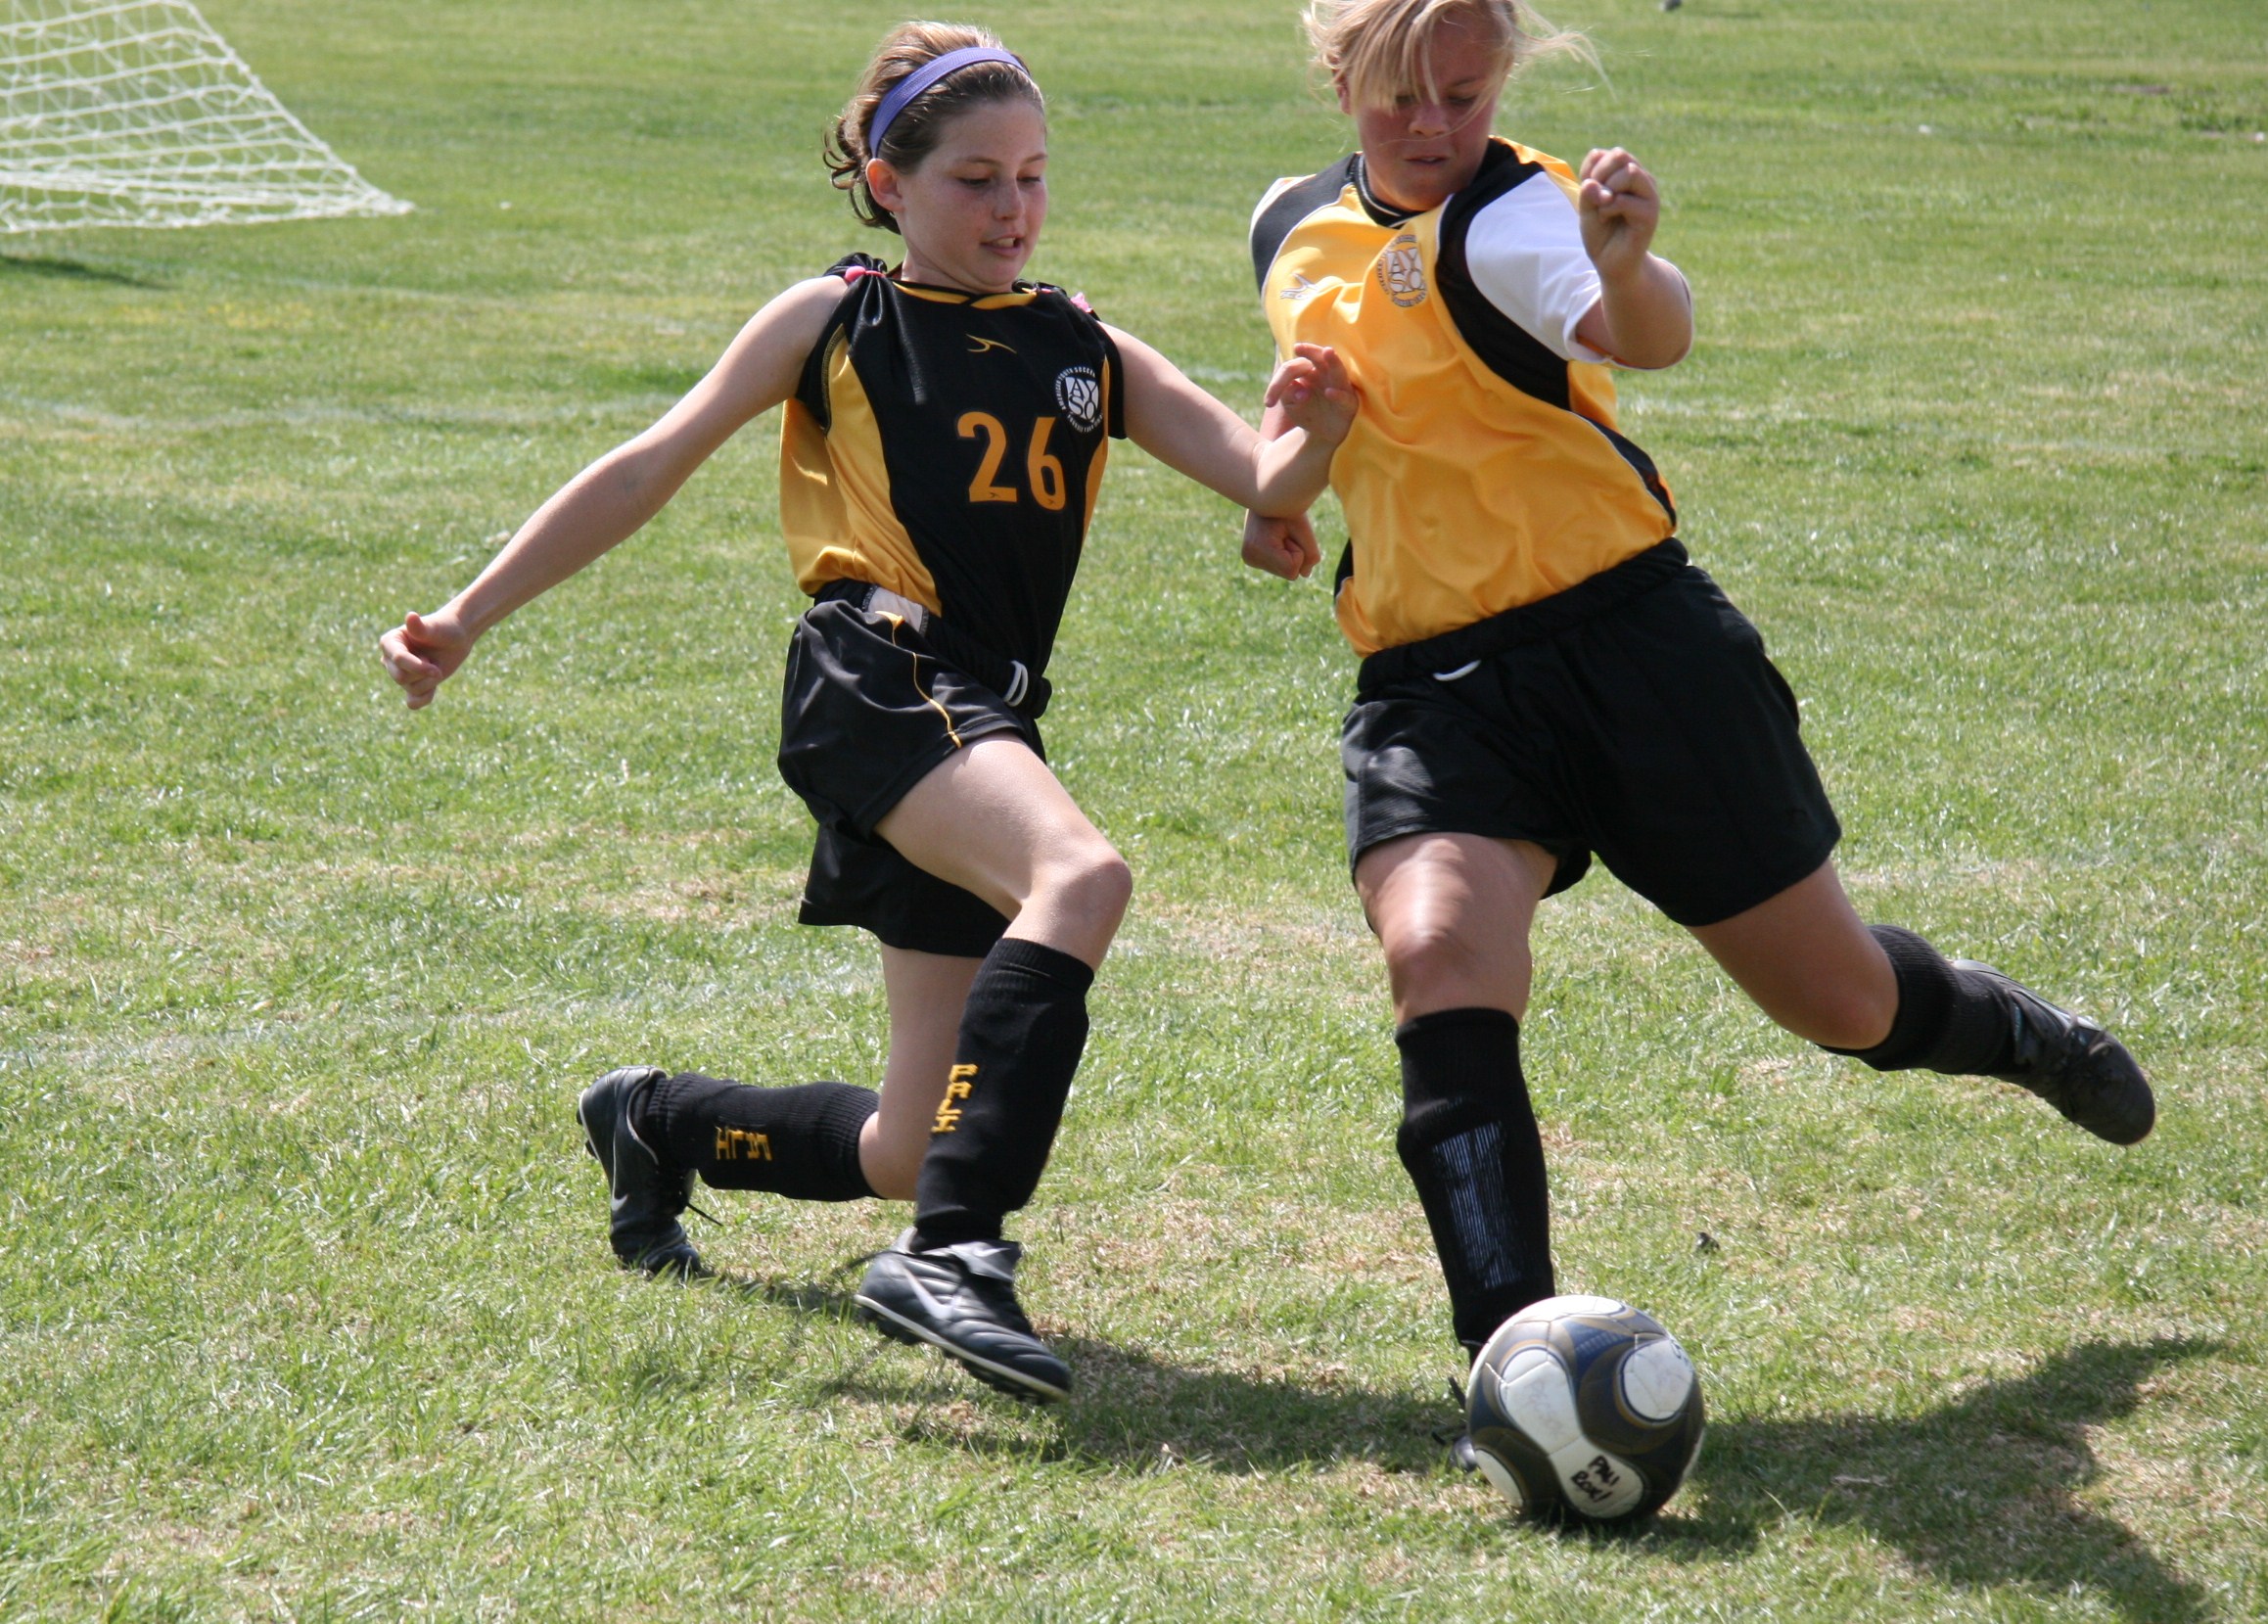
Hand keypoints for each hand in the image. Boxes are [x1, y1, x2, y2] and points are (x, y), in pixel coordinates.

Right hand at [379, 608, 473, 708]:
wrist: (457, 638)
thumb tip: (410, 616)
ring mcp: (401, 673)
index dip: (417, 666)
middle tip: (435, 664)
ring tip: (435, 668)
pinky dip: (424, 699)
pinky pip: (412, 702)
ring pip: (411, 689)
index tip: (433, 664)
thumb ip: (420, 627)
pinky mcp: (413, 685)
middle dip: (423, 673)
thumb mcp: (434, 628)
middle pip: (400, 678)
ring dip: (430, 682)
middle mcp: (390, 659)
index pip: (398, 660)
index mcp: (390, 642)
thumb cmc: (445, 628)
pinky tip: (433, 689)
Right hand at [1242, 510, 1320, 579]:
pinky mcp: (1250, 558)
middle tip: (1285, 532)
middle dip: (1293, 554)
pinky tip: (1274, 538)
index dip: (1299, 553)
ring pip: (1283, 571)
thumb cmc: (1286, 507)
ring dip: (1288, 554)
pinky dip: (1282, 554)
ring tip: (1279, 533)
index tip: (1290, 533)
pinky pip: (1277, 566)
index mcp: (1258, 549)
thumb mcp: (1303, 527)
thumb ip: (1310, 554)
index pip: (1292, 571)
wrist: (1266, 494)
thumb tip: (1305, 574)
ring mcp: (1248, 558)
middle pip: (1287, 573)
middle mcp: (1249, 557)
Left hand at [1263, 342, 1356, 446]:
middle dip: (1310, 351)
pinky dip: (1338, 394)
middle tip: (1298, 347)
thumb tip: (1301, 391)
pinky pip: (1345, 397)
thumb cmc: (1305, 411)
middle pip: (1318, 357)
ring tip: (1328, 351)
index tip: (1268, 403)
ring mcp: (1339, 386)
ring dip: (1334, 361)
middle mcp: (1325, 373)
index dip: (1277, 384)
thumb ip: (1289, 395)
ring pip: (1337, 370)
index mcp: (1307, 370)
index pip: (1291, 369)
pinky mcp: (1349, 403)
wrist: (1321, 433)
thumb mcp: (1290, 404)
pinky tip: (1329, 392)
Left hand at [1577, 147, 1661, 280]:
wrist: (1611, 264)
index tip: (1588, 187)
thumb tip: (1593, 183)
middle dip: (1599, 173)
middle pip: (1621, 155)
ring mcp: (1649, 196)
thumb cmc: (1601, 233)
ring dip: (1607, 188)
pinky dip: (1608, 208)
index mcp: (1628, 174)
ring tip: (1603, 205)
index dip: (1591, 168)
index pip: (1608, 153)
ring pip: (1630, 171)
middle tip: (1595, 195)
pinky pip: (1625, 199)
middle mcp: (1642, 181)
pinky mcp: (1650, 214)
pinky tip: (1606, 218)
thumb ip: (1588, 191)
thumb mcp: (1587, 209)